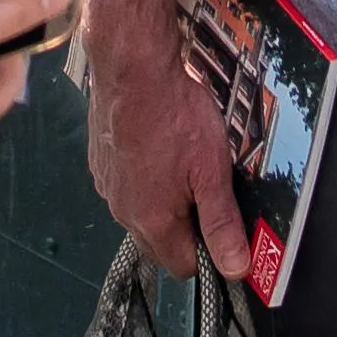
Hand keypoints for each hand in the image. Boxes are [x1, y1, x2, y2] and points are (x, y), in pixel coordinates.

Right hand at [87, 33, 260, 282]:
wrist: (133, 69)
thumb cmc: (174, 114)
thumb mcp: (212, 171)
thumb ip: (222, 223)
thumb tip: (236, 268)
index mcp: (152, 221)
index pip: (182, 266)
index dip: (208, 253)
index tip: (221, 225)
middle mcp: (123, 211)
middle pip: (159, 244)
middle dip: (185, 230)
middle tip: (205, 191)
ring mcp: (108, 188)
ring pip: (141, 215)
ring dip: (164, 204)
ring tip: (183, 166)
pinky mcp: (100, 164)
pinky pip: (126, 188)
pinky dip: (144, 181)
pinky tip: (159, 151)